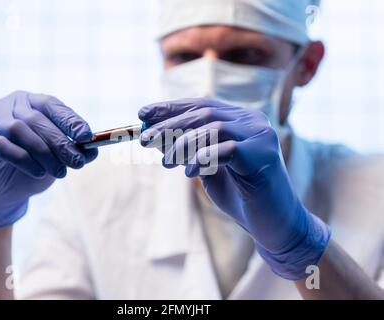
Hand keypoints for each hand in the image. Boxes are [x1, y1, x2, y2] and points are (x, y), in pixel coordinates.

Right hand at [0, 91, 97, 230]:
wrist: (2, 192)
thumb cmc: (33, 167)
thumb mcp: (58, 158)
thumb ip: (74, 151)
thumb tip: (93, 150)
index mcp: (30, 102)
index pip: (52, 104)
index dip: (70, 120)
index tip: (87, 136)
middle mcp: (8, 105)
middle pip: (37, 119)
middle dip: (61, 142)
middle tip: (78, 162)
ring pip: (20, 131)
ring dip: (45, 153)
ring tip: (60, 172)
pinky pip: (4, 147)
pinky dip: (25, 160)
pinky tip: (38, 173)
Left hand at [138, 98, 330, 279]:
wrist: (273, 224)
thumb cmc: (239, 195)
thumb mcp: (205, 168)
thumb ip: (187, 149)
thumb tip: (154, 135)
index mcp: (240, 119)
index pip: (201, 105)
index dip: (170, 108)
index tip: (142, 114)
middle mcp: (253, 121)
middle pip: (204, 113)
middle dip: (169, 126)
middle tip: (143, 139)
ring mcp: (261, 136)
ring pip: (213, 128)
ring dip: (182, 144)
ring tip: (165, 163)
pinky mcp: (264, 156)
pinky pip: (227, 150)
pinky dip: (203, 159)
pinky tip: (189, 172)